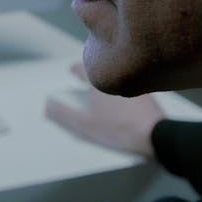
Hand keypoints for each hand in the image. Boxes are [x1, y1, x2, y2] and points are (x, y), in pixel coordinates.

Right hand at [44, 63, 163, 157]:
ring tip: (104, 87)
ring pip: (119, 73)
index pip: (83, 67)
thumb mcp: (85, 124)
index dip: (75, 70)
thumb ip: (63, 115)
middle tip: (86, 78)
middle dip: (93, 72)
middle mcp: (119, 74)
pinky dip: (125, 84)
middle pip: (102, 68)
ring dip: (110, 77)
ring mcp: (135, 82)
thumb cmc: (117, 127)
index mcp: (101, 79)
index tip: (72, 73)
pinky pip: (133, 82)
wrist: (154, 134)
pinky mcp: (148, 92)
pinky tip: (123, 99)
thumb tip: (47, 105)